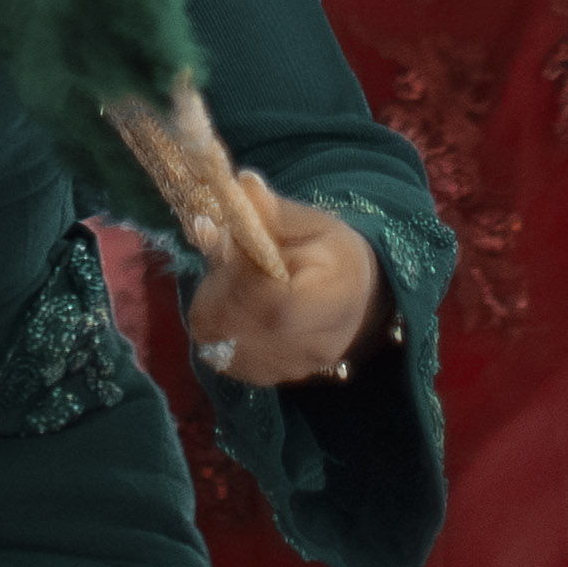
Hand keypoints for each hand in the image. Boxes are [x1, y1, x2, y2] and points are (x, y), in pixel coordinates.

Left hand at [186, 175, 385, 386]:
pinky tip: (234, 307)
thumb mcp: (307, 222)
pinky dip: (219, 331)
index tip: (225, 244)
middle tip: (223, 260)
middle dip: (217, 291)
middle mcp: (316, 346)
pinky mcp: (272, 379)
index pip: (273, 304)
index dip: (237, 277)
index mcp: (333, 299)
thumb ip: (271, 212)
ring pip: (223, 347)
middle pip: (240, 330)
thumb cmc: (330, 252)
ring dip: (213, 311)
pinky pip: (224, 360)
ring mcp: (293, 370)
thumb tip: (243, 187)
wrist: (354, 297)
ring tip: (231, 283)